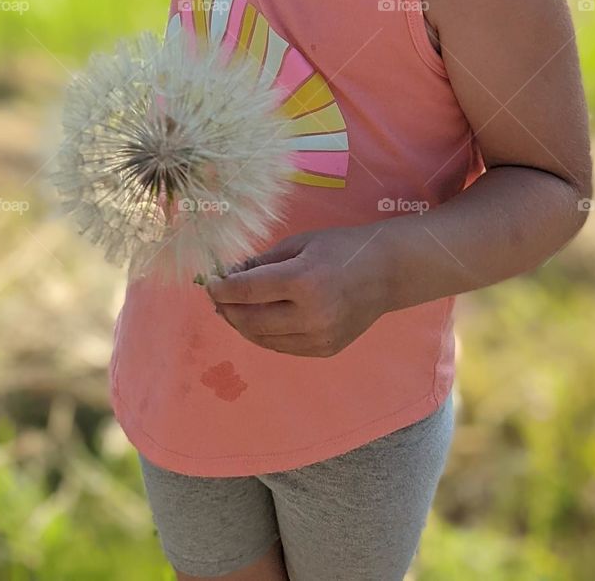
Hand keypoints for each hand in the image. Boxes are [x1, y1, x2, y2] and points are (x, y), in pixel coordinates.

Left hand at [202, 224, 393, 357]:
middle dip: (227, 310)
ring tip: (232, 311)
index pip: (248, 291)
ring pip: (264, 340)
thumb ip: (262, 262)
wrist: (385, 273)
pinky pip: (283, 347)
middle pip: (251, 320)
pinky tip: (257, 321)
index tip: (209, 283)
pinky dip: (264, 336)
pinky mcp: (325, 350)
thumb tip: (229, 276)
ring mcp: (319, 337)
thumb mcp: (298, 244)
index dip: (221, 289)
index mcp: (303, 280)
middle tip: (217, 299)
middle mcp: (311, 314)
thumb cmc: (339, 248)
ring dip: (242, 326)